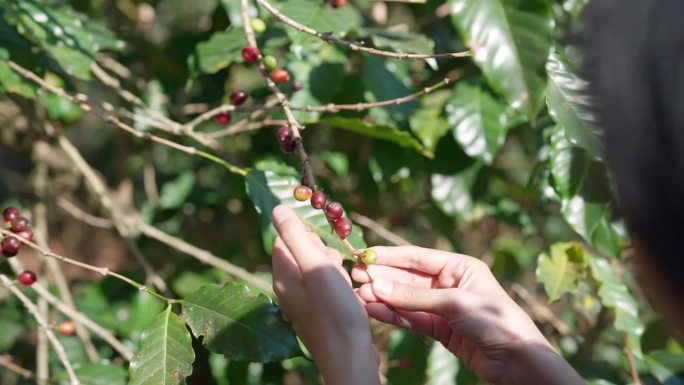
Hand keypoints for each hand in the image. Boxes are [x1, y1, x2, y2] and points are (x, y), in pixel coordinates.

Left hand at [271, 205, 379, 384]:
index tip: (323, 244)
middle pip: (301, 252)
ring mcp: (304, 303)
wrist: (350, 357)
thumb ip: (296, 237)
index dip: (305, 234)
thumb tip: (277, 208)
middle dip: (321, 251)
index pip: (284, 239)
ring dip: (332, 266)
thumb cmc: (334, 311)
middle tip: (335, 266)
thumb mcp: (315, 267)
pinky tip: (347, 292)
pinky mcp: (320, 313)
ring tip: (343, 280)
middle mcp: (288, 289)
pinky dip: (337, 283)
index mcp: (282, 276)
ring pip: (316, 269)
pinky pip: (325, 286)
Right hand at [353, 246, 583, 384]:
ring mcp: (443, 307)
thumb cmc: (495, 321)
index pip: (417, 257)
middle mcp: (449, 283)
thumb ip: (414, 297)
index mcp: (459, 266)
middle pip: (408, 278)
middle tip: (356, 277)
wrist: (516, 360)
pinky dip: (392, 315)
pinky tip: (374, 311)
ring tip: (359, 295)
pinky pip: (411, 318)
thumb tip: (378, 287)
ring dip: (384, 297)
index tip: (364, 256)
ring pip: (406, 299)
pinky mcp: (440, 329)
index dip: (389, 256)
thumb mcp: (453, 303)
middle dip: (383, 278)